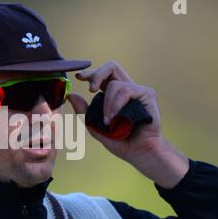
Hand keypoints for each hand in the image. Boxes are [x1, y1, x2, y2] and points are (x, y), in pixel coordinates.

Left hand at [67, 61, 188, 187]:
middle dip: (97, 75)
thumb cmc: (120, 141)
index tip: (78, 77)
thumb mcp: (95, 126)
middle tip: (90, 89)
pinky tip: (115, 118)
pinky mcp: (147, 94)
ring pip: (114, 84)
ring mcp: (137, 91)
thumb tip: (70, 95)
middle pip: (111, 67)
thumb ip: (84, 111)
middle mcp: (126, 89)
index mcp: (114, 94)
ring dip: (106, 104)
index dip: (90, 73)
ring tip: (108, 121)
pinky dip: (116, 105)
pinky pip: (125, 91)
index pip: (102, 75)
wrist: (138, 152)